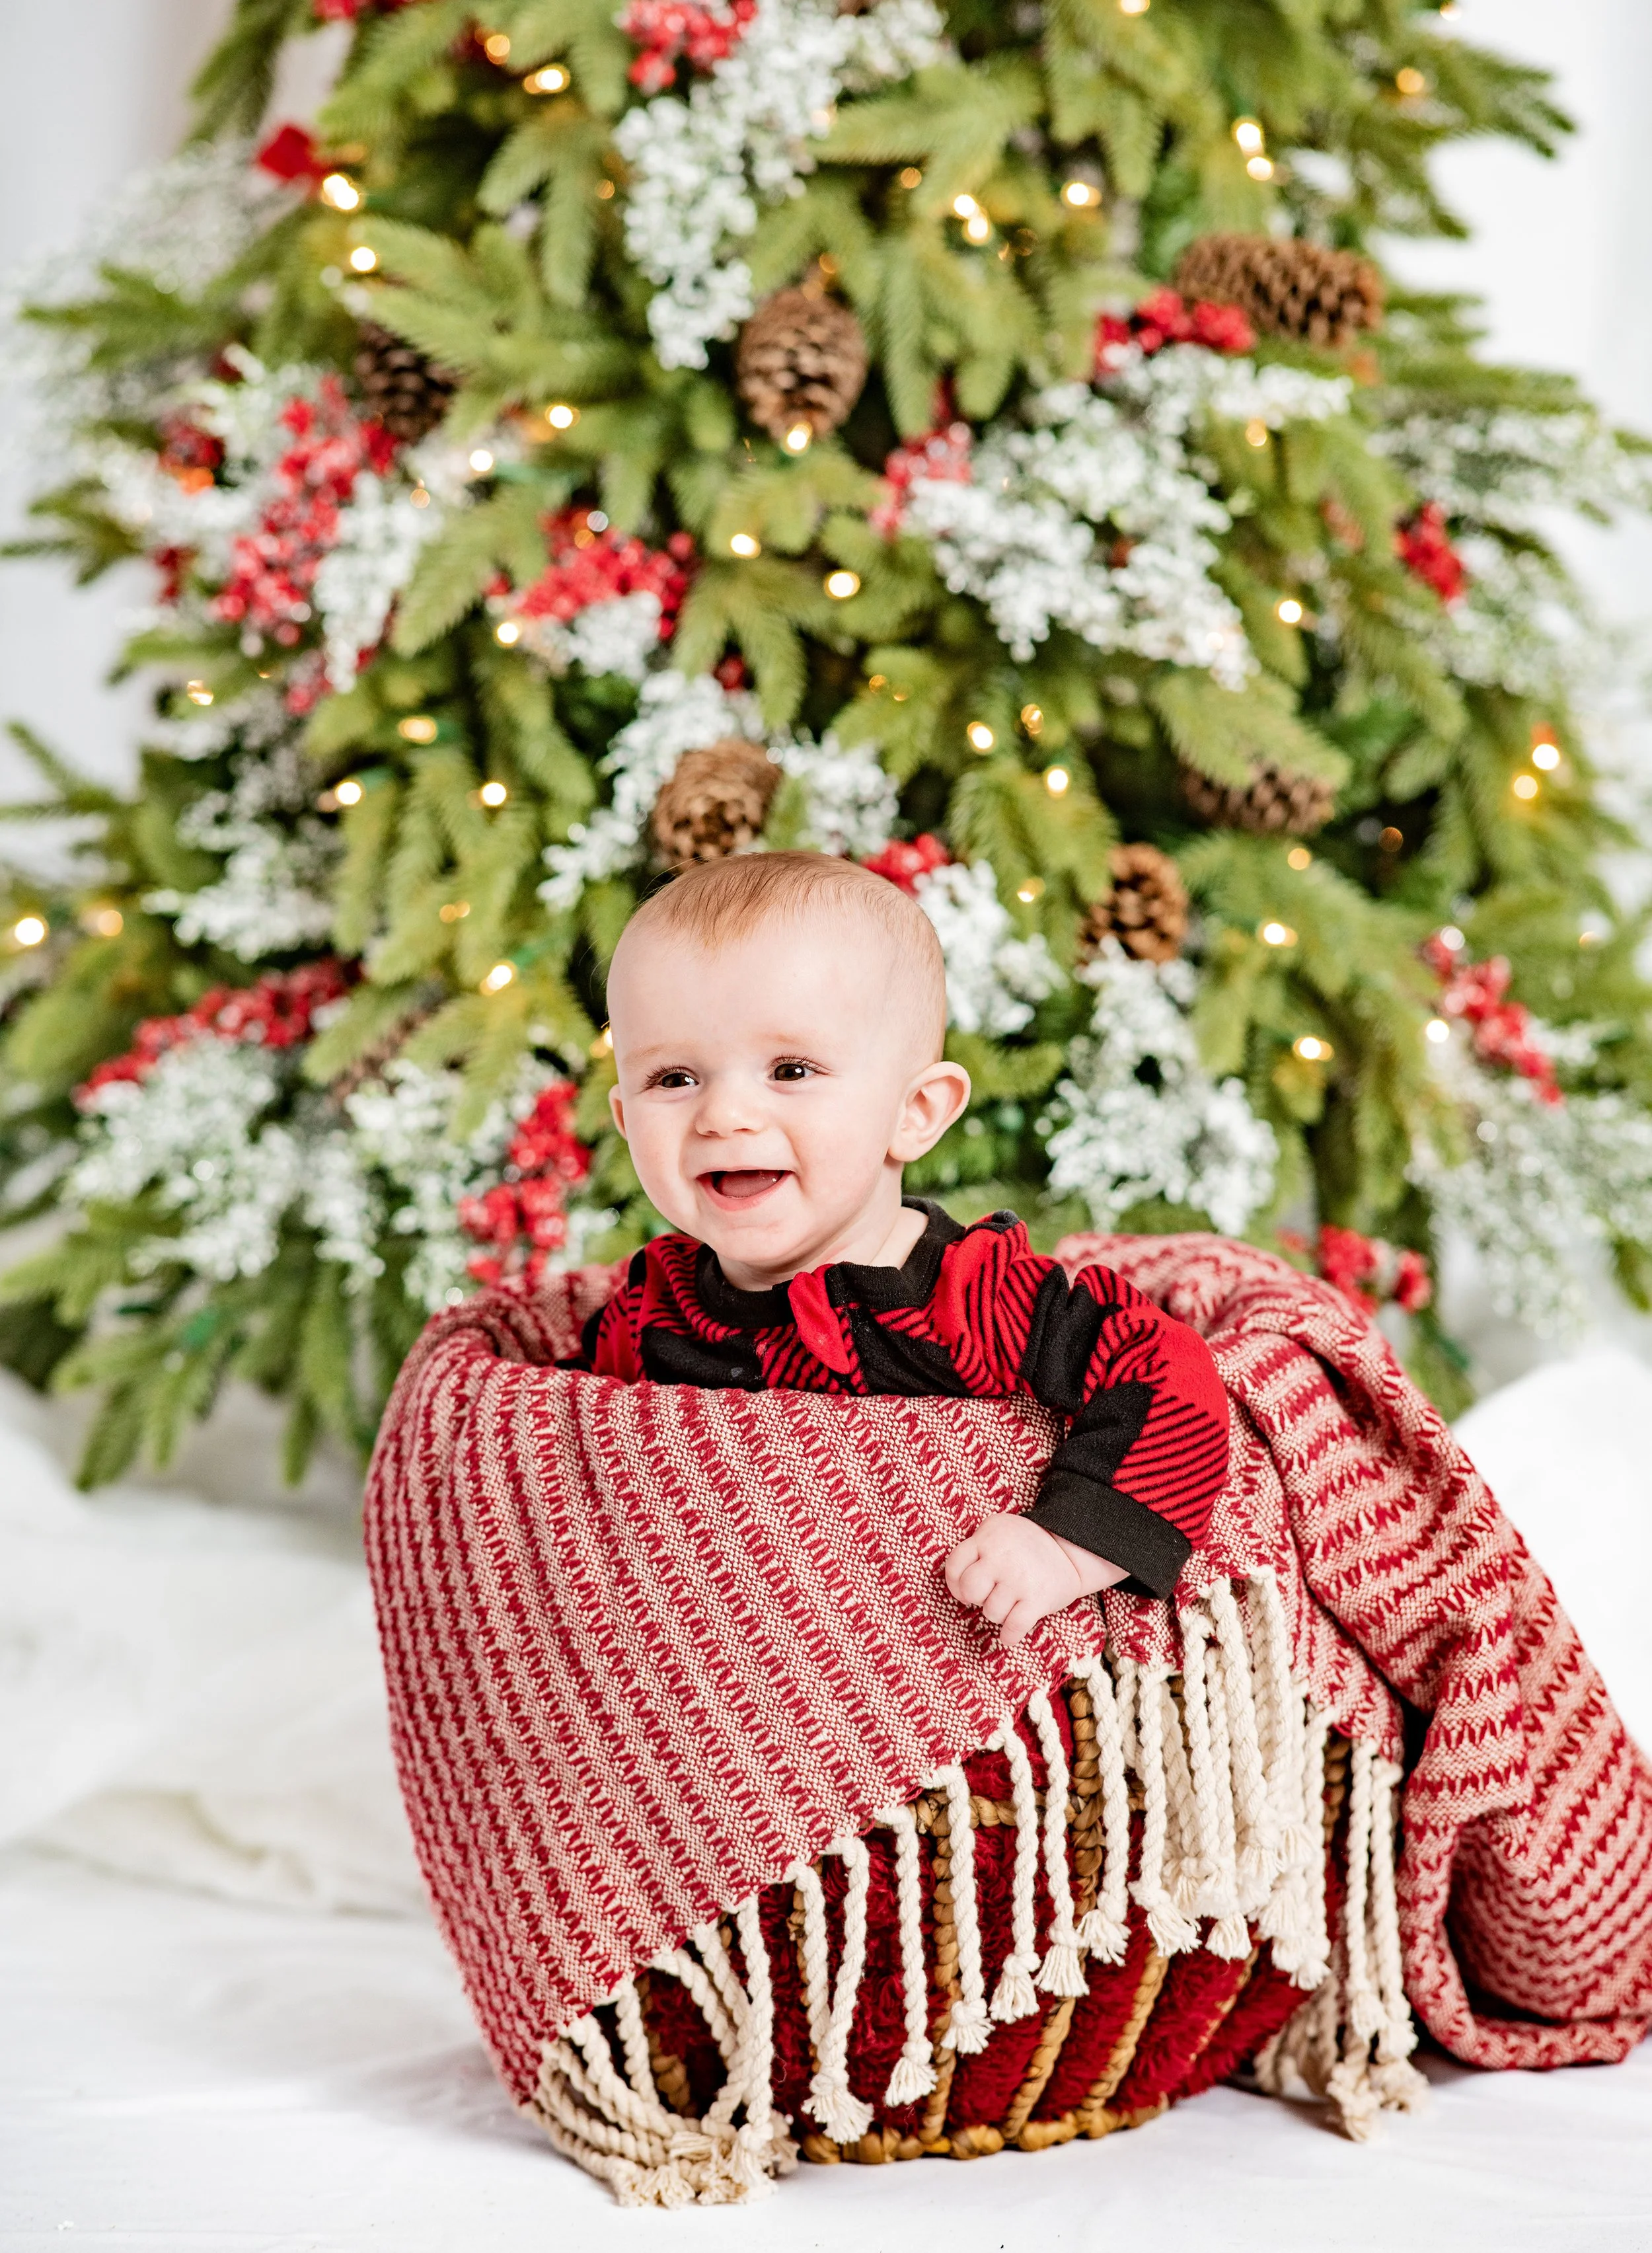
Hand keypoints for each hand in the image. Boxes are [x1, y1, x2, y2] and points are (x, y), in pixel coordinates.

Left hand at [943, 1514, 1125, 1647]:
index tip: (965, 1588)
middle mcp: (1001, 1558)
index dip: (956, 1583)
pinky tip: (1010, 1631)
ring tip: (1009, 1603)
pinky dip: (1009, 1635)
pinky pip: (1013, 1628)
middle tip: (988, 1594)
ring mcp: (1019, 1580)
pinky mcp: (1038, 1600)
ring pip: (991, 1612)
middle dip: (976, 1598)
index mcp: (988, 1539)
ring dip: (998, 1614)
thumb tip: (956, 1579)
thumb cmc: (1025, 1542)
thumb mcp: (998, 1529)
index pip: (954, 1566)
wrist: (1071, 1547)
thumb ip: (976, 1546)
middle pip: (969, 1591)